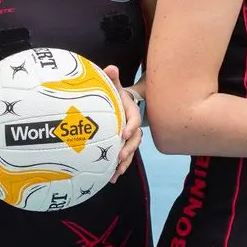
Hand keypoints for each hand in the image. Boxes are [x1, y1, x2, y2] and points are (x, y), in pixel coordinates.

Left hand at [106, 66, 142, 182]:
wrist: (116, 104)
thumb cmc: (113, 95)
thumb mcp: (113, 86)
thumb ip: (112, 79)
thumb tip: (111, 68)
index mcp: (130, 112)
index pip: (134, 120)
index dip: (131, 127)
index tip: (123, 134)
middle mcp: (131, 126)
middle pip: (135, 139)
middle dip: (129, 149)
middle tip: (119, 156)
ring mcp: (128, 138)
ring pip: (130, 151)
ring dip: (125, 162)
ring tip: (117, 172)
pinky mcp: (122, 146)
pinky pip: (123, 158)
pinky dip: (119, 168)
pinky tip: (111, 178)